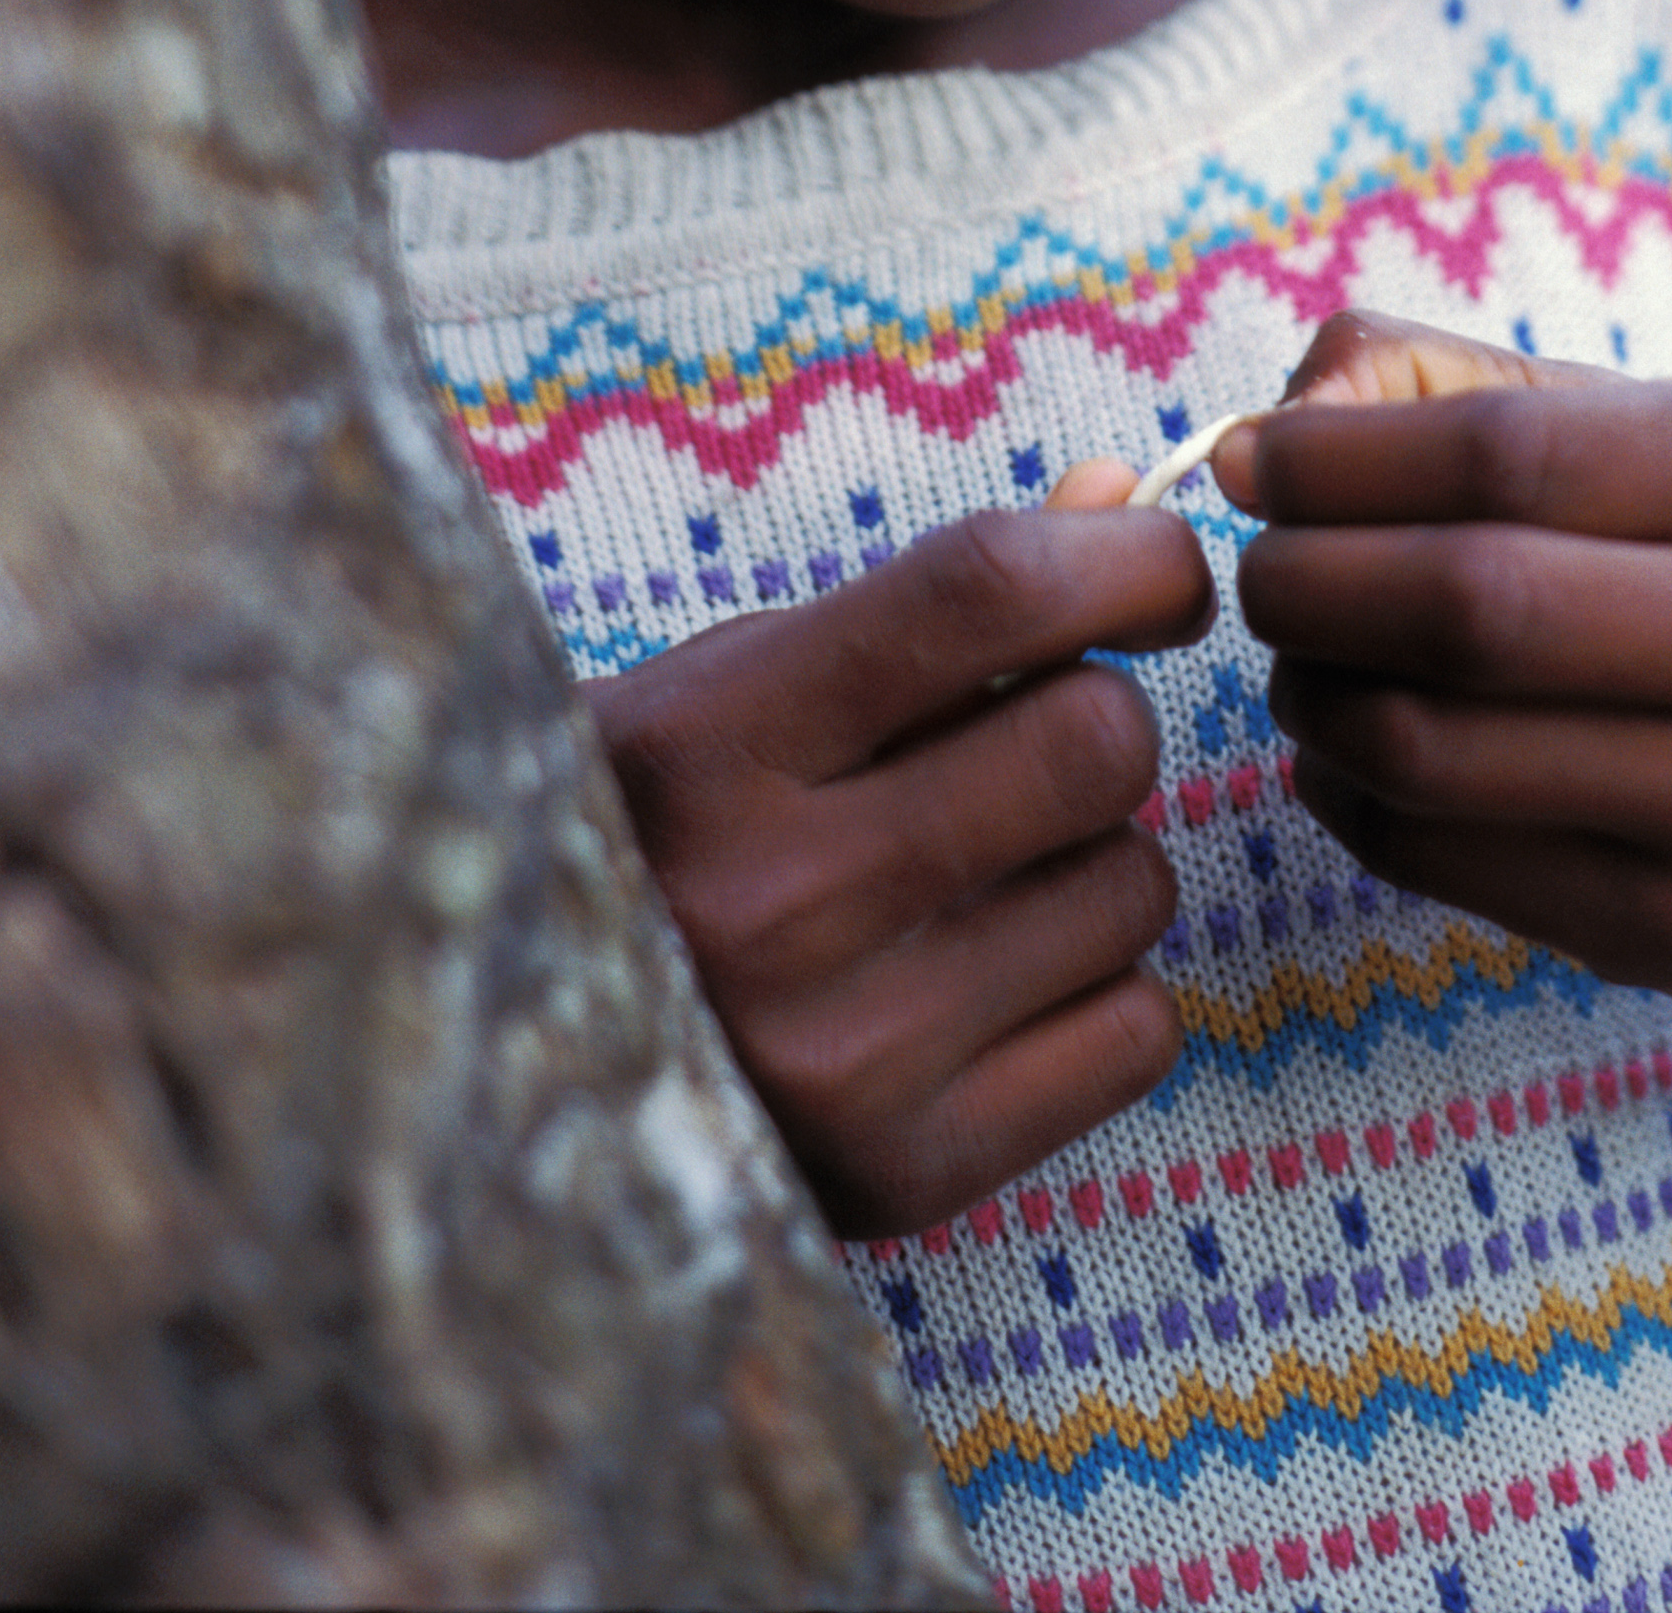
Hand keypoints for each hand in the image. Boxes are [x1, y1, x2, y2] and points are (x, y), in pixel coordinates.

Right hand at [591, 506, 1211, 1237]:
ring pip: (1133, 887)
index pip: (982, 591)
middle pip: (1091, 744)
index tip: (1158, 569)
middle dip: (1098, 718)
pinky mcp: (902, 1174)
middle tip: (1038, 738)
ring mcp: (837, 1058)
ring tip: (981, 874)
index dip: (1120, 556)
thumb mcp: (740, 680)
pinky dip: (1099, 991)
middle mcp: (765, 904)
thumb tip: (1123, 497)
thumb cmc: (656, 830)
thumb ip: (932, 598)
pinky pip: (1138, 1033)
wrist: (514, 1072)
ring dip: (1094, 859)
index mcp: (702, 744)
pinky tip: (993, 981)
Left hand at [1230, 309, 1671, 1496]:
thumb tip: (1283, 414)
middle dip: (1310, 578)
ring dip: (1315, 695)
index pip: (1511, 452)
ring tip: (1301, 659)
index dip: (1342, 456)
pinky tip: (1349, 756)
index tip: (1251, 458)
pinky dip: (1351, 797)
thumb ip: (1485, 391)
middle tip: (1257, 568)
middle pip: (1469, 600)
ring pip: (1435, 745)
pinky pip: (1445, 857)